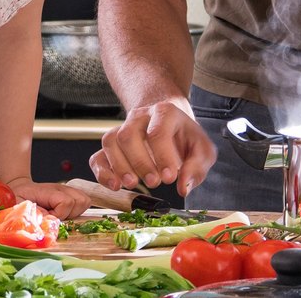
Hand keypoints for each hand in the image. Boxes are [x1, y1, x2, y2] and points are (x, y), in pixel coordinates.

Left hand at [2, 177, 92, 219]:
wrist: (20, 188)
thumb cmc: (18, 197)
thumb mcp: (19, 205)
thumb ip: (32, 214)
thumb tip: (47, 221)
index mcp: (49, 191)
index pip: (66, 202)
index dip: (59, 215)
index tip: (48, 218)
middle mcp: (62, 189)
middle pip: (81, 201)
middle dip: (70, 214)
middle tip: (57, 217)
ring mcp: (68, 191)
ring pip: (85, 201)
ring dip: (75, 212)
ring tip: (61, 215)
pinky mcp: (71, 195)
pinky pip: (84, 202)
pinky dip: (77, 210)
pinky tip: (65, 213)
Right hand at [89, 100, 215, 195]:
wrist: (169, 125)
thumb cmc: (185, 138)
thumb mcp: (202, 149)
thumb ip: (197, 167)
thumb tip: (183, 187)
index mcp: (164, 112)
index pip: (158, 132)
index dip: (162, 156)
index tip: (169, 177)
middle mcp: (139, 117)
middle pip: (128, 135)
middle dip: (140, 162)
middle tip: (154, 182)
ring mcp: (122, 129)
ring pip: (110, 142)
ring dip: (119, 166)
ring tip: (132, 184)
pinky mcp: (112, 147)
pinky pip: (98, 156)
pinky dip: (102, 173)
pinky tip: (114, 185)